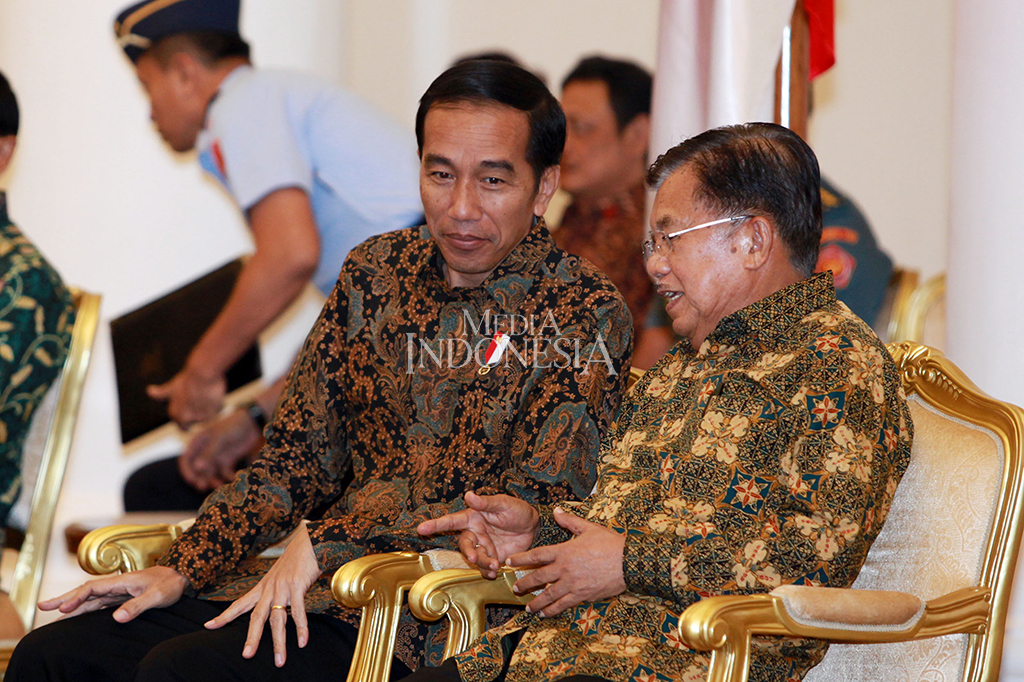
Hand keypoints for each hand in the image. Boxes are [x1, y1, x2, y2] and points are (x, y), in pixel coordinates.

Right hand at [38, 566, 187, 621]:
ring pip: (90, 598)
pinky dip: (85, 608)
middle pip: (85, 592)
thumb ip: (137, 605)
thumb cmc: (170, 584)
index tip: (62, 609)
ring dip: (72, 605)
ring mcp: (118, 591)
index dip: (76, 598)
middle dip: (64, 599)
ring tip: (53, 616)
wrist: (182, 577)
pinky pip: (99, 603)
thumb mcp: (157, 596)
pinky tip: (77, 616)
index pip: (92, 588)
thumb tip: (116, 618)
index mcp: (121, 581)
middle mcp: (117, 585)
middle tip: (43, 607)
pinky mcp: (122, 597)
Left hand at [148, 367, 226, 428]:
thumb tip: (148, 390)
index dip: (188, 418)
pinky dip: (218, 403)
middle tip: (201, 399)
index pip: (183, 427)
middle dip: (200, 414)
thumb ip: (160, 394)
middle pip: (197, 422)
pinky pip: (218, 410)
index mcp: (176, 415)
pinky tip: (214, 393)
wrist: (201, 372)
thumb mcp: (171, 387)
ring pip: (209, 416)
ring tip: (206, 393)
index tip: (191, 408)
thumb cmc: (186, 379)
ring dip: (209, 408)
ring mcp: (202, 417)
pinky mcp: (214, 413)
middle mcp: (188, 419)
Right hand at [179, 409, 261, 490]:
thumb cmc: (232, 426)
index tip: (191, 480)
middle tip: (203, 487)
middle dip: (199, 478)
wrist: (252, 423)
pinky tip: (233, 478)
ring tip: (218, 486)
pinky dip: (228, 477)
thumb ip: (209, 453)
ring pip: (211, 472)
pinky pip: (225, 472)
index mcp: (199, 442)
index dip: (187, 470)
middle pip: (198, 468)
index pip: (186, 458)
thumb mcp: (219, 438)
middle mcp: (206, 450)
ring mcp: (217, 456)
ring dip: (212, 480)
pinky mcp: (228, 460)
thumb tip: (197, 467)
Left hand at [204, 524, 320, 667]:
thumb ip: (276, 591)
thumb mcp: (280, 576)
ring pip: (278, 619)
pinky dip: (301, 628)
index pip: (240, 604)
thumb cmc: (297, 560)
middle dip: (252, 638)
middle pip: (257, 617)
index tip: (208, 625)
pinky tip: (302, 642)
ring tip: (279, 661)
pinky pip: (298, 611)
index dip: (225, 615)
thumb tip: (278, 605)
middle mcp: (270, 589)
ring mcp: (283, 588)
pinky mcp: (297, 586)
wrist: (310, 542)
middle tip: (247, 655)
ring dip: (279, 642)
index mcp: (263, 586)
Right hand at [417, 492, 538, 578]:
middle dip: (467, 551)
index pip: (451, 521)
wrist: (533, 526)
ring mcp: (483, 546)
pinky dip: (487, 571)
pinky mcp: (492, 557)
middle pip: (463, 544)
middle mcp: (475, 532)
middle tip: (473, 557)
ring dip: (481, 562)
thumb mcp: (503, 503)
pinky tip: (494, 572)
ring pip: (474, 557)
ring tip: (494, 564)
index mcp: (473, 517)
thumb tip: (469, 495)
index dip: (435, 524)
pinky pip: (484, 567)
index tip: (421, 528)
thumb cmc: (517, 510)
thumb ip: (486, 502)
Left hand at [506, 507, 625, 617]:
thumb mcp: (589, 528)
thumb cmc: (610, 543)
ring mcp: (572, 584)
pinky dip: (552, 610)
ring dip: (536, 602)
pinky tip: (545, 614)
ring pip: (548, 595)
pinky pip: (563, 605)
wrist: (628, 562)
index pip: (537, 555)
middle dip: (525, 584)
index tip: (510, 561)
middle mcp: (564, 568)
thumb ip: (570, 521)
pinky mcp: (582, 596)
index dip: (521, 558)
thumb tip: (556, 511)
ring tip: (527, 607)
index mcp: (564, 551)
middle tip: (514, 588)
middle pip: (538, 577)